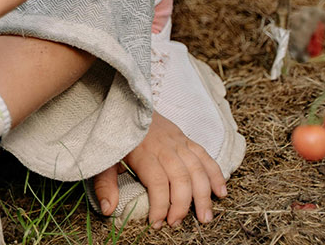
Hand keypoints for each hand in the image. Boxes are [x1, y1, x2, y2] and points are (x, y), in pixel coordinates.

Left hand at [91, 109, 226, 226]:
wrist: (126, 101)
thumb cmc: (114, 133)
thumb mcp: (103, 157)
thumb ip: (105, 183)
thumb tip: (107, 210)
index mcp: (143, 151)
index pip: (158, 182)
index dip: (160, 205)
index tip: (156, 222)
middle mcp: (164, 146)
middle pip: (181, 177)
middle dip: (182, 204)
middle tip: (177, 223)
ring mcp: (178, 141)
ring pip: (197, 168)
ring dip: (204, 194)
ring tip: (206, 217)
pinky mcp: (185, 138)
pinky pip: (205, 156)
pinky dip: (215, 174)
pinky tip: (220, 191)